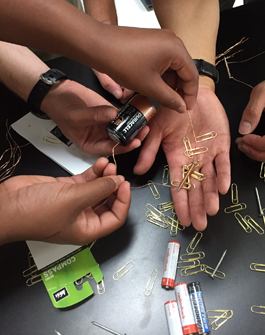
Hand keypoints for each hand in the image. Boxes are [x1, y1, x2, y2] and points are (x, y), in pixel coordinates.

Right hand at [0, 158, 129, 244]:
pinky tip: (100, 163)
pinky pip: (85, 181)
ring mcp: (74, 202)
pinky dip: (93, 172)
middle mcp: (82, 218)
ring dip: (104, 177)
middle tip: (117, 172)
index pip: (115, 218)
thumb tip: (117, 181)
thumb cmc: (37, 213)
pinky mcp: (65, 190)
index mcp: (87, 230)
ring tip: (108, 164)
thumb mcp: (74, 200)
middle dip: (114, 187)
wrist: (8, 204)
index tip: (125, 184)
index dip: (123, 202)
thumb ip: (99, 189)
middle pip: (107, 202)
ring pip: (96, 189)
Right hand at [42, 79, 148, 154]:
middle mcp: (100, 136)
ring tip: (143, 120)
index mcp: (91, 144)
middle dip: (133, 136)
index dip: (124, 147)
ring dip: (133, 124)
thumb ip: (95, 115)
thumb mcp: (76, 115)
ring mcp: (105, 123)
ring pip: (123, 127)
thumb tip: (113, 114)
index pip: (110, 149)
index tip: (135, 142)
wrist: (56, 90)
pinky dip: (129, 112)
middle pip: (120, 139)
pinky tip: (137, 110)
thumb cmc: (59, 108)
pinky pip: (122, 114)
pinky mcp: (108, 110)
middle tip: (144, 130)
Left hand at [93, 25, 198, 112]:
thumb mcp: (149, 86)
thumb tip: (181, 107)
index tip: (186, 108)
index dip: (190, 95)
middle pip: (184, 69)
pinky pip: (163, 59)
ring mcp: (161, 39)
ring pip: (173, 65)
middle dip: (180, 88)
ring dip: (170, 82)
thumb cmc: (122, 61)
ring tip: (164, 98)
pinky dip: (162, 73)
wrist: (98, 44)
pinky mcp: (151, 40)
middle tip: (176, 105)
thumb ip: (169, 98)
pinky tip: (155, 85)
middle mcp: (172, 40)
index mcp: (176, 49)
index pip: (192, 75)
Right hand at [134, 88, 230, 229]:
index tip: (183, 221)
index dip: (181, 203)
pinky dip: (223, 174)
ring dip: (211, 195)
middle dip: (197, 207)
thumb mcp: (157, 129)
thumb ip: (149, 149)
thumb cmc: (171, 110)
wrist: (190, 91)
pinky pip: (223, 162)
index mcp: (176, 158)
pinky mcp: (221, 144)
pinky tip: (223, 188)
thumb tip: (138, 171)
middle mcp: (193, 160)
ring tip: (212, 211)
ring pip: (210, 179)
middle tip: (200, 225)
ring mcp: (208, 153)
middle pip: (195, 188)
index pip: (178, 186)